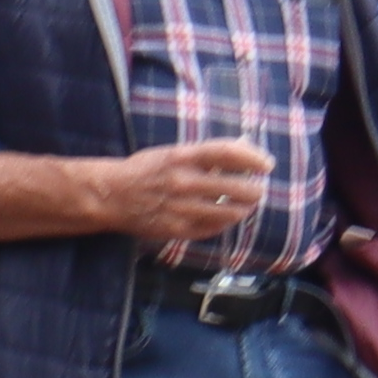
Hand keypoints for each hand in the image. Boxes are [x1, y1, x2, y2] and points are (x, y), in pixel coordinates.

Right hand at [101, 139, 271, 248]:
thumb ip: (206, 153)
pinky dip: (224, 222)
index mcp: (182, 157)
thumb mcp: (173, 153)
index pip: (228, 153)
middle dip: (255, 190)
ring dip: (244, 209)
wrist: (111, 195)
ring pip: (229, 212)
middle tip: (258, 190)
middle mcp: (184, 182)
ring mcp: (182, 208)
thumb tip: (244, 148)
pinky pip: (213, 228)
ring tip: (246, 205)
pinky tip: (226, 217)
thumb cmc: (145, 170)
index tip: (267, 164)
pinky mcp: (177, 229)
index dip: (253, 158)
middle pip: (236, 187)